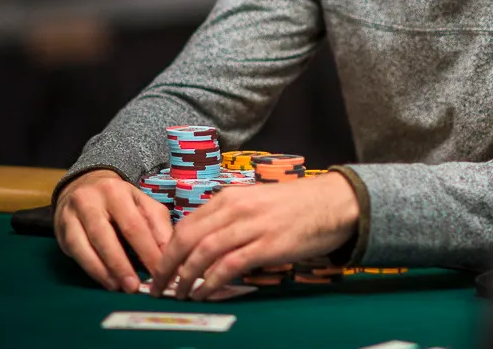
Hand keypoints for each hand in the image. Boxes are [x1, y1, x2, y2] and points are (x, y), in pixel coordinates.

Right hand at [54, 169, 173, 292]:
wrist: (84, 185)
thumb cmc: (121, 200)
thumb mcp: (142, 204)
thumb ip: (158, 227)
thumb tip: (169, 256)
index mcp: (117, 192)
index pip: (134, 225)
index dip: (147, 251)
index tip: (160, 273)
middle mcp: (90, 201)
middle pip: (106, 236)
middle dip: (121, 265)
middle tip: (134, 287)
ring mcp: (71, 215)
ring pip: (85, 246)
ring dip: (103, 271)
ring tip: (118, 287)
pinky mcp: (60, 230)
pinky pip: (74, 252)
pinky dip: (90, 268)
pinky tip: (104, 280)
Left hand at [150, 171, 359, 300]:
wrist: (335, 202)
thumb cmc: (298, 205)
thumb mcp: (257, 201)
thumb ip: (232, 217)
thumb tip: (205, 243)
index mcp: (231, 196)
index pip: (187, 223)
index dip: (167, 248)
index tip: (160, 267)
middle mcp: (236, 208)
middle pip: (188, 238)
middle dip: (167, 265)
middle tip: (157, 286)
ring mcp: (252, 226)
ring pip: (204, 253)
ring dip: (185, 277)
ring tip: (177, 294)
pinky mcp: (267, 245)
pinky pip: (229, 266)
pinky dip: (211, 282)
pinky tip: (204, 293)